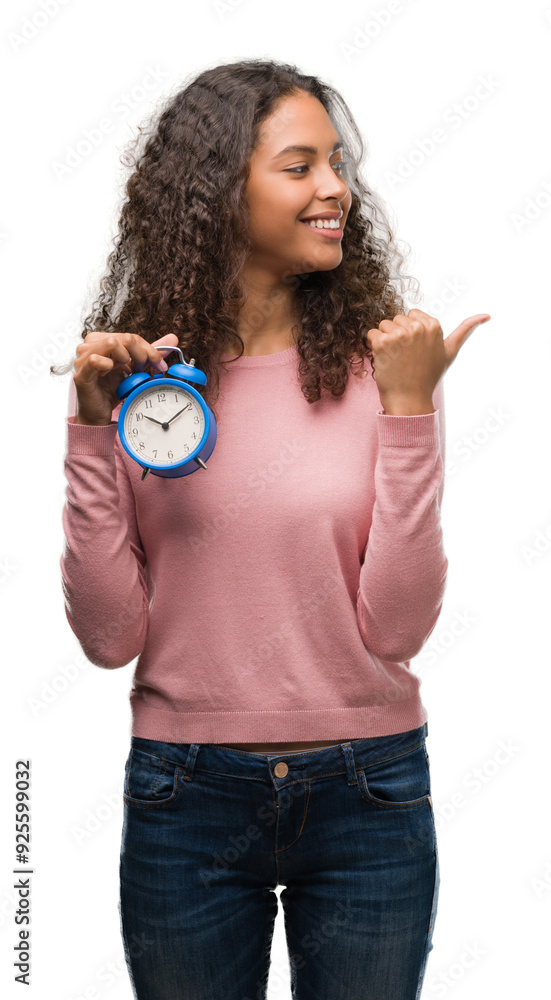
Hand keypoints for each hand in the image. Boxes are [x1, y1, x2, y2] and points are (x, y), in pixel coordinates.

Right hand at [72, 332, 178, 425]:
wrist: (99, 413)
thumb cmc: (112, 390)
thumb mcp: (134, 368)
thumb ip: (150, 353)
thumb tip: (172, 338)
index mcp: (101, 341)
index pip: (130, 336)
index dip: (149, 349)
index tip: (159, 364)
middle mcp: (89, 346)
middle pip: (125, 338)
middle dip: (141, 354)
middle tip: (143, 369)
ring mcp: (83, 358)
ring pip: (112, 343)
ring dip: (126, 359)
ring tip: (125, 372)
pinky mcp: (81, 373)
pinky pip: (96, 360)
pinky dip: (108, 366)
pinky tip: (110, 374)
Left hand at [367, 309, 490, 411]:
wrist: (410, 400)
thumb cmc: (428, 377)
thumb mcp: (450, 352)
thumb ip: (465, 331)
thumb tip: (486, 315)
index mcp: (434, 325)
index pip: (411, 315)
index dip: (410, 332)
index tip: (416, 350)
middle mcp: (417, 327)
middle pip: (396, 319)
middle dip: (398, 335)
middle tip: (406, 357)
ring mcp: (400, 335)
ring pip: (383, 325)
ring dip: (385, 341)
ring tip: (396, 359)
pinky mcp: (383, 343)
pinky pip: (371, 334)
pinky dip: (374, 347)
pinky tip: (385, 360)